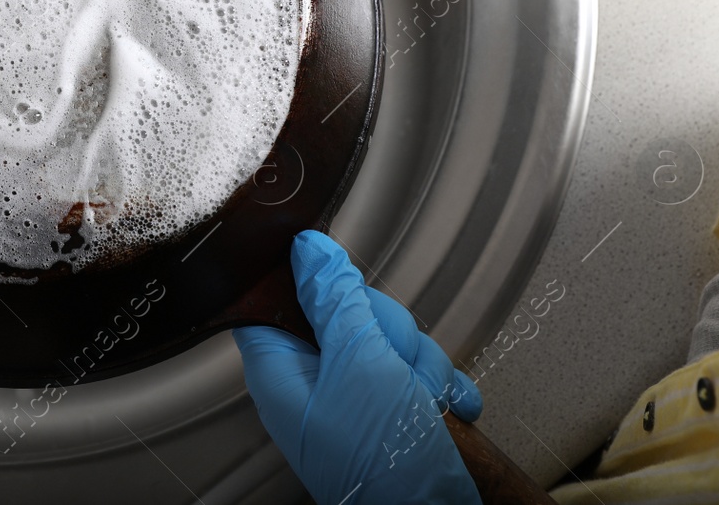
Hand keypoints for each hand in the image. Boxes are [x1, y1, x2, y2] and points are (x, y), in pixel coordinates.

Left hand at [234, 231, 482, 504]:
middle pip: (346, 310)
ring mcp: (357, 394)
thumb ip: (335, 302)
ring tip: (420, 399)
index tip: (334, 273)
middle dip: (387, 330)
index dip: (305, 278)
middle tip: (392, 362)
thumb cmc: (384, 468)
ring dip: (419, 363)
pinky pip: (419, 369)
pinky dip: (439, 388)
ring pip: (391, 338)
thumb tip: (309, 251)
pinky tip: (445, 410)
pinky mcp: (394, 406)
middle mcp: (315, 380)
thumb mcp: (359, 366)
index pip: (273, 299)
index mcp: (282, 370)